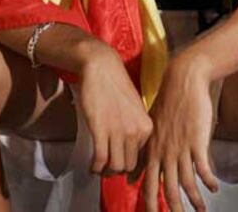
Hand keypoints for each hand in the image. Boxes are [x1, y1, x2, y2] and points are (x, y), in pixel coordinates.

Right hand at [79, 45, 152, 175]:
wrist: (101, 67)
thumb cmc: (115, 84)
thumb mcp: (134, 108)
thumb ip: (135, 127)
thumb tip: (130, 148)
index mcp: (146, 126)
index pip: (142, 158)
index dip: (129, 164)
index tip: (121, 164)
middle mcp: (135, 131)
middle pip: (129, 166)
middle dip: (117, 170)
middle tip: (107, 167)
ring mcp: (118, 131)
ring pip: (115, 167)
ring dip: (105, 171)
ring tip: (98, 166)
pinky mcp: (100, 130)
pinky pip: (100, 160)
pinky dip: (94, 167)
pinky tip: (91, 165)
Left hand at [142, 54, 217, 211]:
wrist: (184, 80)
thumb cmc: (169, 101)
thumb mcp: (151, 125)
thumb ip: (144, 151)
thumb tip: (132, 175)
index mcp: (152, 148)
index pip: (147, 181)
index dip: (148, 200)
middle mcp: (164, 151)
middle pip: (166, 189)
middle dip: (172, 208)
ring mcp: (180, 147)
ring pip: (185, 184)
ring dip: (194, 201)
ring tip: (201, 210)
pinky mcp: (196, 141)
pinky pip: (203, 169)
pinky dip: (208, 181)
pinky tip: (213, 188)